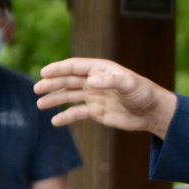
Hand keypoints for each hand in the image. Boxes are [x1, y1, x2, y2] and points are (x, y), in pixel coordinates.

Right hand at [34, 58, 177, 137]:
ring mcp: (94, 96)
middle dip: (52, 84)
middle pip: (68, 80)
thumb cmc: (143, 93)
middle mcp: (95, 81)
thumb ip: (111, 81)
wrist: (152, 112)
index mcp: (101, 70)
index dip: (59, 69)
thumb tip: (91, 81)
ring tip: (40, 104)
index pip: (75, 66)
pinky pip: (77, 112)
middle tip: (37, 89)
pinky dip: (66, 117)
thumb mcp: (129, 84)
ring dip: (55, 99)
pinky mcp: (96, 111)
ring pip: (69, 96)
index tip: (44, 73)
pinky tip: (55, 122)